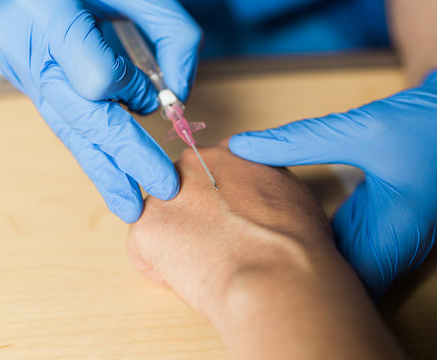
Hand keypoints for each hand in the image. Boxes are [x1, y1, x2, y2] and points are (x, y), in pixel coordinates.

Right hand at [0, 0, 201, 221]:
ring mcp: (18, 64)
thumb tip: (177, 97)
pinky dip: (91, 147)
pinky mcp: (23, 77)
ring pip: (67, 129)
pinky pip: (63, 120)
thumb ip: (175, 39)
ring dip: (103, 170)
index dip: (131, 90)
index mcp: (45, 11)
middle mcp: (23, 44)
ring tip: (128, 205)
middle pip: (81, 118)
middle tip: (161, 190)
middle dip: (126, 157)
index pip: (95, 78)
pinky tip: (109, 175)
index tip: (151, 91)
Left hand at [127, 140, 334, 315]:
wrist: (274, 275)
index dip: (217, 206)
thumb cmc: (293, 244)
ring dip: (176, 244)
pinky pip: (144, 252)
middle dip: (191, 221)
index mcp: (226, 152)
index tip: (227, 225)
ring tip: (207, 264)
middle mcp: (191, 162)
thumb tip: (250, 200)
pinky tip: (191, 277)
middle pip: (179, 194)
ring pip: (160, 222)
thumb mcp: (288, 193)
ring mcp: (163, 192)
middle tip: (216, 247)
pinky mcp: (144, 225)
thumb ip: (259, 185)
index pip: (208, 176)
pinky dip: (162, 270)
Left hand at [229, 45, 436, 297]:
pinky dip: (310, 228)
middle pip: (331, 273)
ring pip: (333, 255)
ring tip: (251, 232)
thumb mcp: (363, 129)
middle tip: (241, 245)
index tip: (253, 261)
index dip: (294, 279)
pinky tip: (281, 216)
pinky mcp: (379, 217)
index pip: (337, 285)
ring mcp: (385, 233)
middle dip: (287, 263)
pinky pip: (339, 235)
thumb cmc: (436, 123)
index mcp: (391, 235)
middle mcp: (389, 244)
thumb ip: (300, 140)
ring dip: (297, 245)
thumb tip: (244, 146)